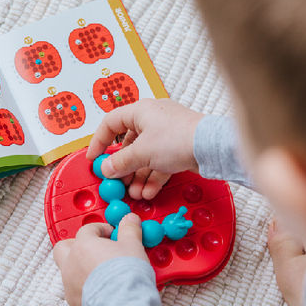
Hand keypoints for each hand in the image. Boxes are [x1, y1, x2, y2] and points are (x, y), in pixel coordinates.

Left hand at [53, 214, 149, 305]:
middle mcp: (71, 265)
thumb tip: (130, 220)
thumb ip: (129, 230)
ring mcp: (70, 287)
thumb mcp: (133, 246)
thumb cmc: (125, 275)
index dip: (101, 229)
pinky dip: (87, 293)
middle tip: (95, 249)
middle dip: (76, 246)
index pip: (87, 230)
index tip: (112, 234)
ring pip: (68, 274)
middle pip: (63, 248)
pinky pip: (77, 295)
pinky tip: (103, 295)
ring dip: (81, 271)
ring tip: (102, 275)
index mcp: (83, 246)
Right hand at [87, 99, 204, 199]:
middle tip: (118, 183)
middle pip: (130, 144)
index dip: (99, 142)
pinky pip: (160, 163)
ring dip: (138, 177)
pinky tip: (149, 192)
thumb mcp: (142, 152)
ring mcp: (167, 134)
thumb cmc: (178, 138)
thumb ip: (120, 162)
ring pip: (146, 156)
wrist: (211, 146)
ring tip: (134, 194)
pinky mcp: (179, 148)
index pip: (111, 123)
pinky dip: (153, 177)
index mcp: (140, 111)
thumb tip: (107, 168)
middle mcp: (153, 120)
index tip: (94, 159)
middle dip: (123, 167)